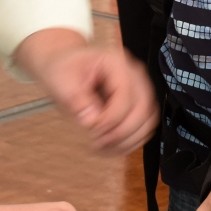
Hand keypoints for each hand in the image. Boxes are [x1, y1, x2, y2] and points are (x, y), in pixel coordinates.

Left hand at [15, 28, 158, 153]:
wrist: (66, 69)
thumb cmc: (64, 71)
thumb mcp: (62, 82)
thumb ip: (77, 100)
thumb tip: (92, 121)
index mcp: (116, 64)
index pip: (126, 94)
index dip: (112, 118)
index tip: (93, 130)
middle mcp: (133, 75)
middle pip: (143, 108)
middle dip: (121, 132)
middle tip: (98, 142)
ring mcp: (139, 90)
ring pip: (148, 121)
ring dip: (127, 140)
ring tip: (102, 147)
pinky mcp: (138, 105)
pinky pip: (144, 128)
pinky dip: (130, 141)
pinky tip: (110, 146)